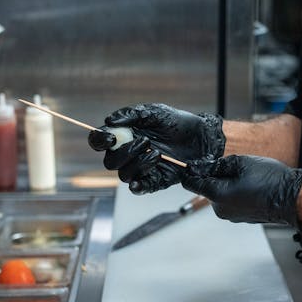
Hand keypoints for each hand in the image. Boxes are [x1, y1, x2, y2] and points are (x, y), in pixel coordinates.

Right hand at [87, 103, 224, 193]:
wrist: (202, 138)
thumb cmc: (177, 123)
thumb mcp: (156, 112)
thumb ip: (132, 114)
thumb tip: (109, 121)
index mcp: (124, 135)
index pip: (100, 141)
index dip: (99, 140)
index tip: (111, 137)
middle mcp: (128, 154)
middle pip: (110, 162)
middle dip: (124, 152)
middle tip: (145, 141)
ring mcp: (140, 169)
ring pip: (123, 175)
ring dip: (137, 164)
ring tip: (157, 153)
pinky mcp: (154, 181)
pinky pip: (138, 188)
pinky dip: (137, 186)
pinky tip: (143, 179)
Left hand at [181, 155, 301, 226]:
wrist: (292, 198)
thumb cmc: (271, 180)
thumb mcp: (241, 162)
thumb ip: (218, 164)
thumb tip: (204, 166)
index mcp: (217, 194)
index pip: (190, 183)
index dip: (190, 171)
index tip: (193, 164)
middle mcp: (220, 209)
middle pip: (206, 188)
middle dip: (215, 176)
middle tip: (234, 167)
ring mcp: (230, 215)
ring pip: (219, 194)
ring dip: (227, 184)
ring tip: (247, 177)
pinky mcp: (239, 217)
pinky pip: (230, 202)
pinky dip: (236, 193)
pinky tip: (251, 187)